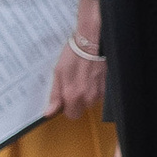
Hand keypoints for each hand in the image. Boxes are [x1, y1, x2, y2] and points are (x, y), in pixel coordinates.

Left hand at [45, 0, 105, 119]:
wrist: (91, 42)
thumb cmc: (73, 55)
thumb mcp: (58, 73)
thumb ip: (55, 95)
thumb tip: (49, 113)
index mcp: (73, 95)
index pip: (71, 115)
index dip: (67, 108)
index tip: (65, 98)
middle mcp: (88, 97)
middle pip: (82, 110)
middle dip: (77, 102)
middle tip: (73, 86)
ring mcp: (99, 92)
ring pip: (90, 102)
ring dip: (86, 94)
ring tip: (82, 78)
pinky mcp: (107, 86)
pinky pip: (99, 94)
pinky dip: (94, 88)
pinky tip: (90, 76)